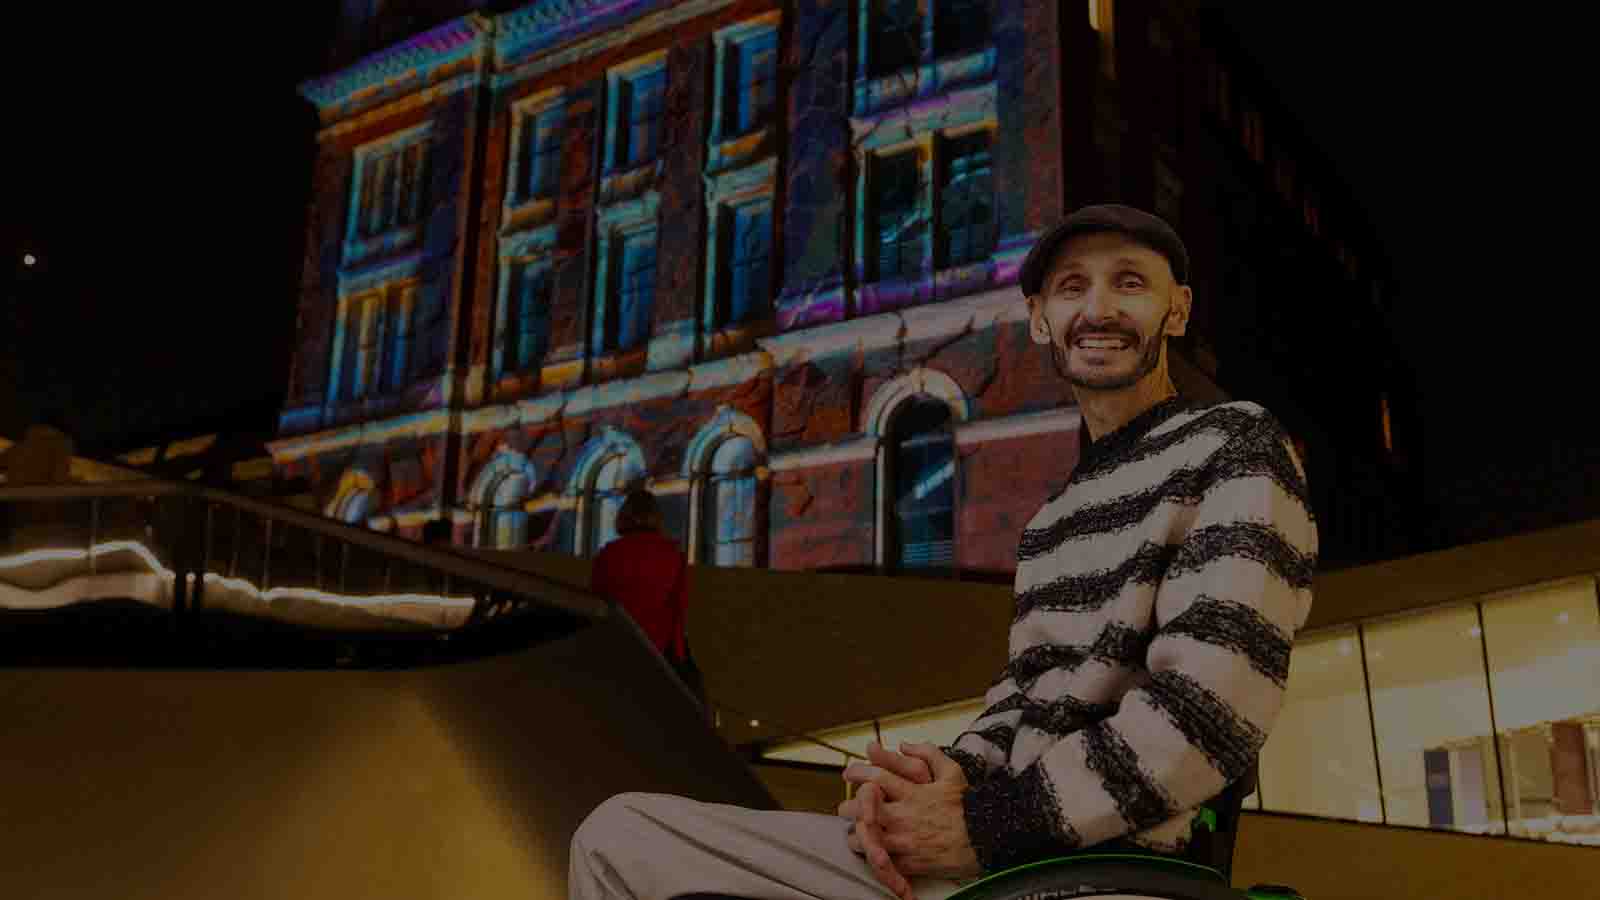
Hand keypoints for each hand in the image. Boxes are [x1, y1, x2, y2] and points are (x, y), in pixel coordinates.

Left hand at [839, 743, 980, 885]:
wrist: (987, 840)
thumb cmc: (969, 806)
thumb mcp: (952, 772)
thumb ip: (927, 753)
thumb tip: (903, 744)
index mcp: (913, 793)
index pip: (876, 778)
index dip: (858, 773)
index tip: (848, 773)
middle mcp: (904, 816)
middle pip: (863, 809)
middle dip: (849, 806)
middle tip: (845, 807)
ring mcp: (905, 841)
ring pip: (865, 838)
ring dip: (856, 834)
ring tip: (855, 831)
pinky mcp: (909, 863)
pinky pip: (880, 861)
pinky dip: (872, 855)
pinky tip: (872, 850)